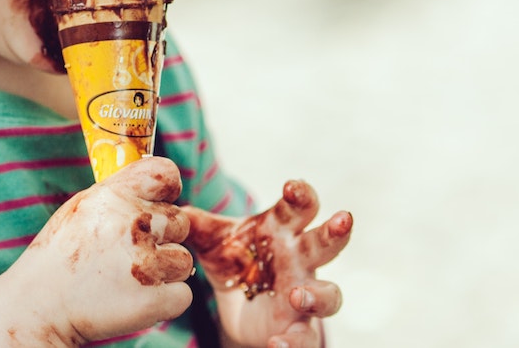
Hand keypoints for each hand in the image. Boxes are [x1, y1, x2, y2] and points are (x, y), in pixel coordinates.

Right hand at [0, 156, 194, 344]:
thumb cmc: (60, 256)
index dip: (168, 189)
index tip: (158, 204)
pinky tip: (134, 298)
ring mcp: (145, 263)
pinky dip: (165, 301)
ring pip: (183, 261)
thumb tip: (156, 185)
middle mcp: (132, 224)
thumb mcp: (82, 209)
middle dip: (162, 238)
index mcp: (113, 196)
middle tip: (128, 254)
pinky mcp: (154, 299)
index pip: (165, 174)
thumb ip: (119, 193)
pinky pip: (183, 294)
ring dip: (164, 272)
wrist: (39, 306)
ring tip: (127, 279)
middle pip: (180, 222)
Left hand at [183, 180, 351, 347]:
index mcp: (282, 230)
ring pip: (330, 294)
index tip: (291, 186)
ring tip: (298, 295)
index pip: (299, 208)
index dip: (300, 195)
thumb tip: (174, 210)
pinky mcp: (300, 328)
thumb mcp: (212, 241)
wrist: (237, 304)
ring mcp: (305, 294)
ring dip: (319, 294)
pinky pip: (305, 338)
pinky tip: (276, 344)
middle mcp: (301, 260)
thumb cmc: (235, 260)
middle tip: (343, 218)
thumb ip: (196, 225)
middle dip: (336, 232)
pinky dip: (294, 343)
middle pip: (326, 243)